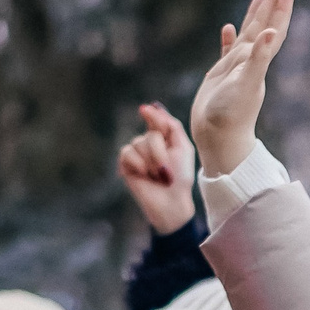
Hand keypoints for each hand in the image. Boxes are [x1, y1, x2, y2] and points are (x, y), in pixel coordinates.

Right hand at [117, 103, 196, 234]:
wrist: (171, 202)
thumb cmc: (181, 178)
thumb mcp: (183, 148)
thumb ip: (173, 126)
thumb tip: (152, 106)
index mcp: (165, 139)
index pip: (156, 120)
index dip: (152, 115)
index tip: (145, 110)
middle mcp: (150, 144)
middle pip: (150, 134)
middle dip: (160, 152)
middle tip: (166, 171)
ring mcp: (137, 154)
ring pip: (138, 143)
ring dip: (151, 161)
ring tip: (157, 176)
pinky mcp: (126, 165)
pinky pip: (126, 153)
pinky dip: (138, 164)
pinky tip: (144, 175)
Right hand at [189, 0, 294, 179]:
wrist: (218, 139)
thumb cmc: (232, 114)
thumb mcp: (246, 84)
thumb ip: (259, 59)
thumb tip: (271, 33)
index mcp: (257, 62)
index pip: (272, 31)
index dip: (279, 11)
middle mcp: (249, 63)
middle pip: (262, 28)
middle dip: (270, 7)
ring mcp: (235, 69)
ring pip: (246, 37)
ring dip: (253, 18)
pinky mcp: (220, 77)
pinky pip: (226, 52)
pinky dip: (228, 39)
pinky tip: (228, 28)